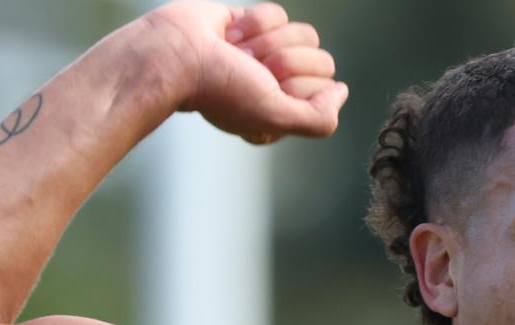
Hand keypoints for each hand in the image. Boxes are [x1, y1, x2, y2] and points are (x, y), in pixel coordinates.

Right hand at [145, 1, 346, 142]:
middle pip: (322, 59)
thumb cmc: (220, 89)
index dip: (299, 84)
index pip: (326, 88)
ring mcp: (267, 56)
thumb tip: (340, 92)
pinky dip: (254, 22)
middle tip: (251, 68)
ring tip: (238, 53)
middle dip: (284, 60)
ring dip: (267, 41)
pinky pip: (279, 15)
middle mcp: (279, 88)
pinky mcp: (254, 27)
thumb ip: (318, 119)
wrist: (174, 54)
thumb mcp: (274, 117)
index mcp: (284, 114)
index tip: (266, 88)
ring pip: (304, 34)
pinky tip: (230, 36)